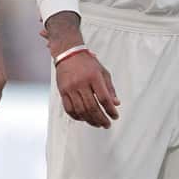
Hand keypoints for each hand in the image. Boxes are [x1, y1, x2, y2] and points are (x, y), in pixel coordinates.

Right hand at [46, 11, 119, 128]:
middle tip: (107, 124)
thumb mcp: (103, 72)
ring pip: (81, 110)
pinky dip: (77, 117)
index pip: (103, 98)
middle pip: (92, 107)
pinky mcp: (62, 92)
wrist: (68, 54)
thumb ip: (110, 88)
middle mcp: (82, 83)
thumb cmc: (88, 63)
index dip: (110, 110)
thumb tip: (116, 103)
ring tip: (97, 124)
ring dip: (90, 120)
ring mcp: (71, 88)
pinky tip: (84, 119)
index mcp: (94, 77)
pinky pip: (69, 109)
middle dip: (101, 118)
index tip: (115, 116)